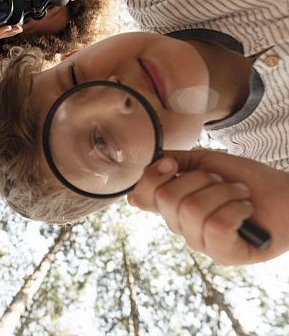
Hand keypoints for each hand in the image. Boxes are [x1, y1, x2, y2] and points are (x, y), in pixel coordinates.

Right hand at [128, 150, 288, 264]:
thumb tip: (152, 164)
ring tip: (240, 195)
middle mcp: (182, 226)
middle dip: (201, 180)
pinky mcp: (222, 255)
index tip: (172, 164)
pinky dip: (236, 209)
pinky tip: (246, 211)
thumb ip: (177, 161)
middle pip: (167, 198)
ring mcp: (200, 243)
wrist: (287, 195)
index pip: (142, 196)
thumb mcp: (207, 162)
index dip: (152, 177)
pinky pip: (216, 225)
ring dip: (224, 193)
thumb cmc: (248, 180)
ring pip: (193, 210)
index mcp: (174, 206)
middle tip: (223, 183)